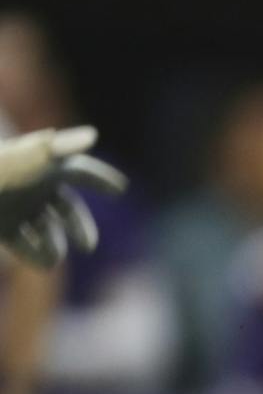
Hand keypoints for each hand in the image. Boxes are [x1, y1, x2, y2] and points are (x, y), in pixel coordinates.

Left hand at [0, 127, 126, 269]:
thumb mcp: (24, 159)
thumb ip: (57, 148)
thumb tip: (92, 135)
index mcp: (39, 167)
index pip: (78, 168)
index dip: (100, 177)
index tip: (120, 189)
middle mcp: (30, 187)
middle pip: (68, 208)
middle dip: (80, 227)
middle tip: (88, 246)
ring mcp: (17, 209)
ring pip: (49, 231)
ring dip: (53, 245)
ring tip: (50, 254)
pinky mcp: (3, 230)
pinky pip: (28, 248)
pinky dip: (35, 256)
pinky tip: (36, 258)